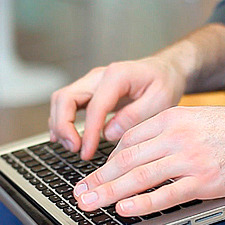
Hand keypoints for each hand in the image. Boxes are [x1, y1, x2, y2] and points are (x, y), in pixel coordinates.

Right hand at [49, 57, 186, 160]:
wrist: (164, 71)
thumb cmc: (164, 83)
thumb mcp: (160, 100)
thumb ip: (135, 116)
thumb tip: (109, 133)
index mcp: (116, 75)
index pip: (94, 106)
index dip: (88, 132)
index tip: (87, 152)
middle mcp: (97, 77)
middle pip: (65, 98)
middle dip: (63, 126)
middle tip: (74, 149)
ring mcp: (90, 84)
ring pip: (61, 101)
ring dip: (60, 125)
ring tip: (72, 147)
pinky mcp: (88, 93)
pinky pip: (66, 105)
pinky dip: (62, 122)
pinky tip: (66, 139)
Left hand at [73, 106, 224, 215]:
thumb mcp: (194, 118)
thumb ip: (165, 131)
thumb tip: (135, 150)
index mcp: (171, 118)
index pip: (128, 140)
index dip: (108, 160)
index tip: (96, 174)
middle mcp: (176, 137)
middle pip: (126, 159)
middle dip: (98, 177)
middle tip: (80, 191)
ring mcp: (190, 160)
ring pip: (139, 177)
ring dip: (110, 192)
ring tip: (90, 202)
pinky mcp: (204, 181)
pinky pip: (166, 194)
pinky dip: (142, 203)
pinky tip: (124, 209)